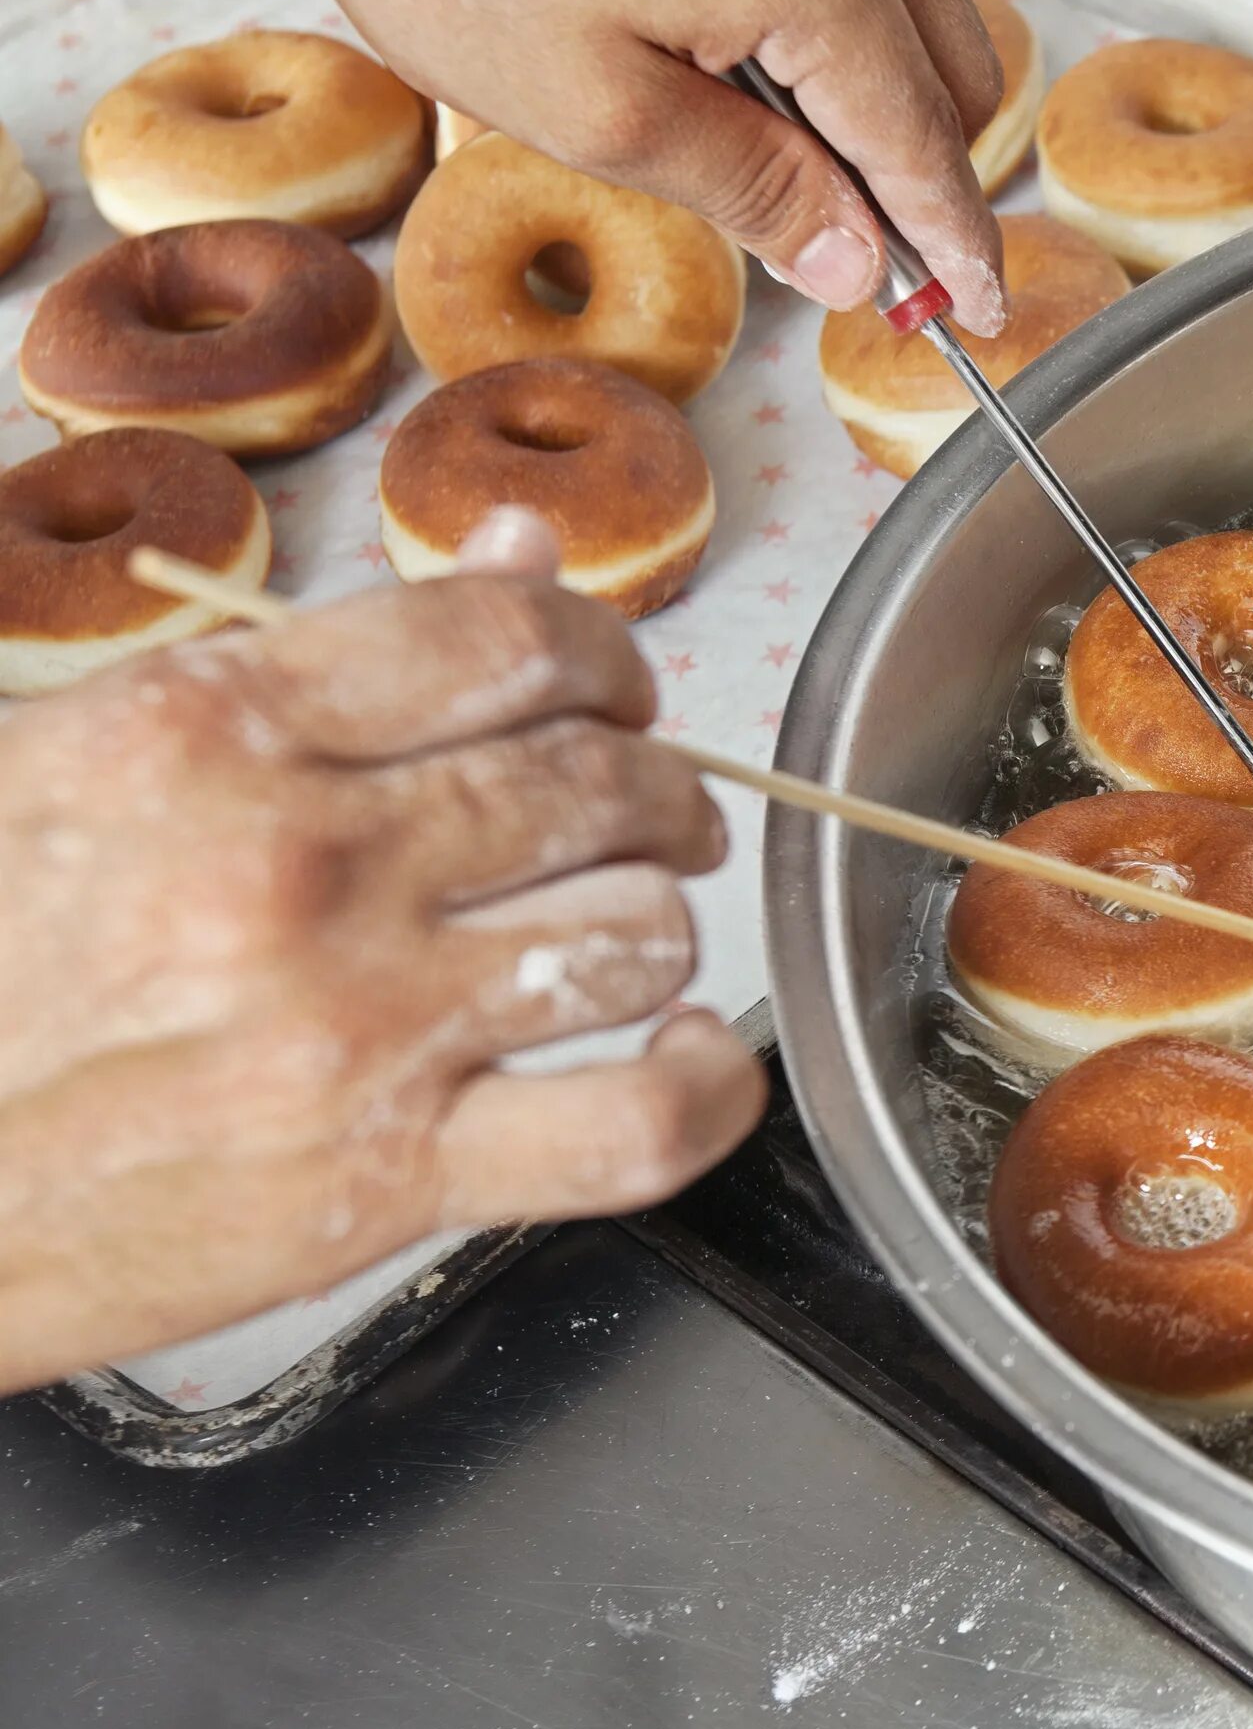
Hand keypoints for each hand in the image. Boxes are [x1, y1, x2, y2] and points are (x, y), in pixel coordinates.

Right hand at [0, 514, 764, 1392]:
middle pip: (597, 779)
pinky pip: (639, 1126)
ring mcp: (360, 1028)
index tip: (605, 685)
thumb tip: (516, 547)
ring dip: (654, 920)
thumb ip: (311, 659)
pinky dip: (705, 1088)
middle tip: (639, 809)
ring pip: (638, 933)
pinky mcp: (390, 1181)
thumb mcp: (70, 753)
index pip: (506, 639)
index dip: (599, 651)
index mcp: (209, 734)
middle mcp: (302, 867)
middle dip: (651, 786)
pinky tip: (684, 1051)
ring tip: (619, 924)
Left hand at [268, 0, 1007, 332]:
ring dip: (875, 94)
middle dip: (921, 170)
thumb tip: (851, 259)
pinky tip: (735, 55)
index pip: (925, 144)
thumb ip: (748, 190)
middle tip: (856, 252)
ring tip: (771, 149)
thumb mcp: (590, 107)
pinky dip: (832, 21)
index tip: (974, 311)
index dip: (954, 245)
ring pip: (915, 1)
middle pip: (955, 69)